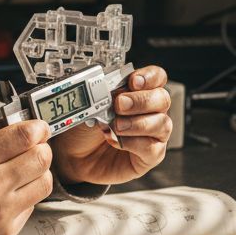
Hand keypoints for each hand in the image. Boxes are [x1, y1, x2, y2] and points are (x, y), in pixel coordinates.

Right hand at [0, 120, 52, 234]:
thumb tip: (9, 122)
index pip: (25, 135)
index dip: (38, 128)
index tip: (38, 129)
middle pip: (42, 158)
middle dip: (41, 148)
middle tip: (33, 149)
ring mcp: (1, 212)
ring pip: (45, 183)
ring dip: (38, 174)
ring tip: (23, 173)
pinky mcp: (5, 233)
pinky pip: (31, 207)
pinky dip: (25, 198)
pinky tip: (7, 196)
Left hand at [50, 65, 171, 185]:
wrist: (73, 157)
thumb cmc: (84, 129)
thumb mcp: (89, 106)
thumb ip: (104, 95)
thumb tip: (111, 89)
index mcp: (137, 93)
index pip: (156, 78)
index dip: (149, 77)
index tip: (133, 81)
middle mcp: (149, 112)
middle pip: (162, 99)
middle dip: (141, 100)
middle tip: (120, 104)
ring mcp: (152, 134)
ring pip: (162, 123)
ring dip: (138, 123)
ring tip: (116, 126)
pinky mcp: (150, 156)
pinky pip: (152, 148)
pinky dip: (134, 143)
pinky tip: (117, 142)